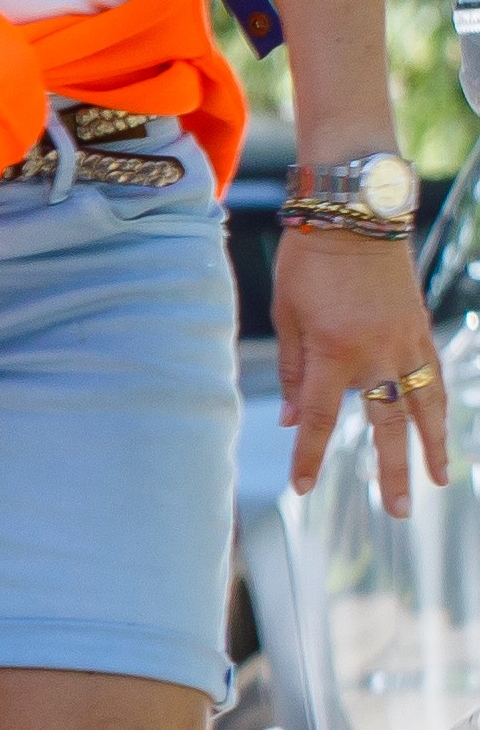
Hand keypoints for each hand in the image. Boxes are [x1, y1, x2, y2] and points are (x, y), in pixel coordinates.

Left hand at [273, 216, 451, 511]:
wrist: (356, 217)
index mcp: (334, 353)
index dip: (311, 457)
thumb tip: (294, 420)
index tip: (304, 488)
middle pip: (387, 426)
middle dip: (392, 472)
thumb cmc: (309, 263)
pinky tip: (441, 426)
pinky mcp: (422, 329)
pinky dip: (439, 404)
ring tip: (441, 479)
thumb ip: (293, 371)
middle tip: (402, 512)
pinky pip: (434, 376)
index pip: (321, 420)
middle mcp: (377, 355)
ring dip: (434, 445)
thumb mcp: (286, 315)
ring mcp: (407, 343)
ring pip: (425, 406)